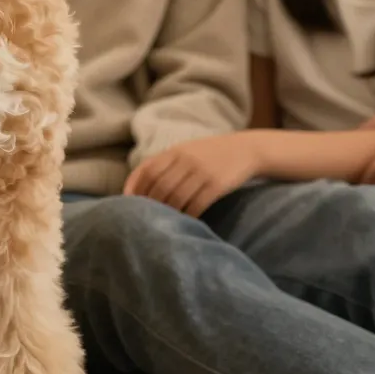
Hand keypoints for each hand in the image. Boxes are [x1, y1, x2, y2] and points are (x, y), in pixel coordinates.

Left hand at [124, 134, 260, 216]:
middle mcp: (186, 160)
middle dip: (150, 204)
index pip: (147, 170)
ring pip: (176, 197)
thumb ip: (164, 164)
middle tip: (145, 218)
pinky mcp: (217, 184)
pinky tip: (186, 222)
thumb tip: (136, 186)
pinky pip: (197, 204)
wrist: (246, 149)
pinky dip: (188, 215)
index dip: (135, 188)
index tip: (128, 203)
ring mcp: (202, 171)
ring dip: (168, 212)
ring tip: (164, 223)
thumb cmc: (210, 154)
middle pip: (159, 186)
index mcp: (175, 151)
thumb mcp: (186, 151)